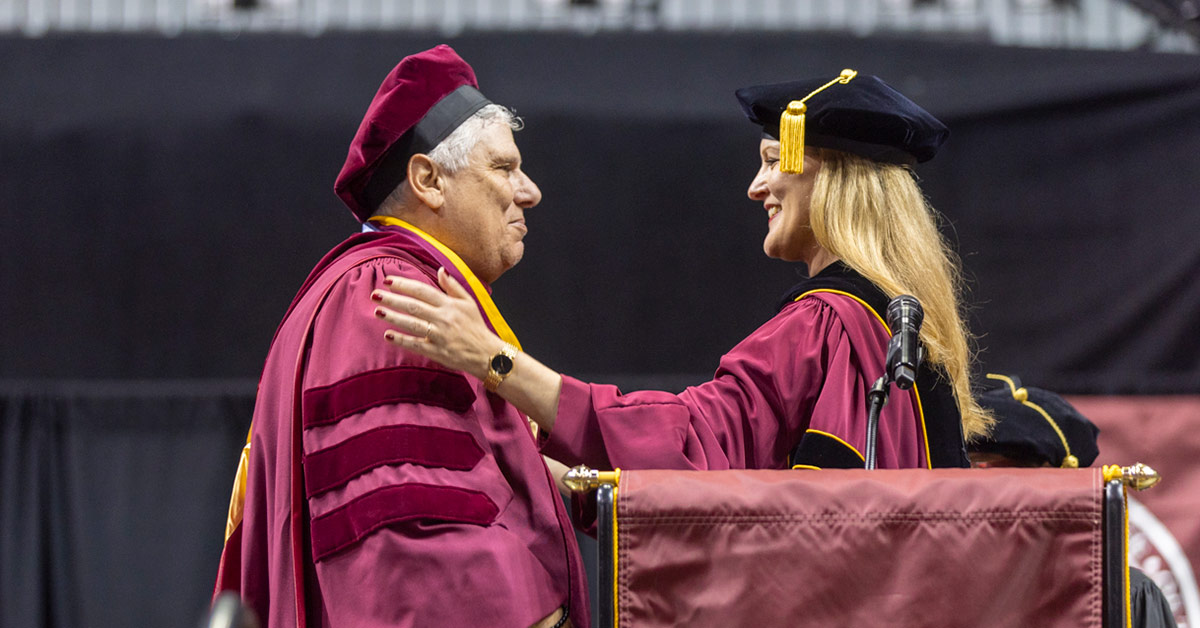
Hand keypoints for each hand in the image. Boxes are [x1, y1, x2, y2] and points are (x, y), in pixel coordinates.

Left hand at [372, 268, 502, 379]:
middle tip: (375, 294)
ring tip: (377, 311)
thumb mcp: (468, 302)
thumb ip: (452, 286)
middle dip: (393, 299)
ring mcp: (439, 335)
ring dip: (393, 317)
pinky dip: (402, 340)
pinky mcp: (437, 351)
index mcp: (450, 304)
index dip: (404, 284)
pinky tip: (388, 335)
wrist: (487, 354)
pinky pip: (416, 344)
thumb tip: (440, 269)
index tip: (388, 281)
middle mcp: (444, 318)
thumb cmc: (476, 327)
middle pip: (414, 305)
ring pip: (412, 323)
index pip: (423, 290)